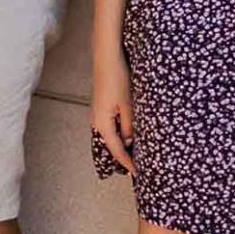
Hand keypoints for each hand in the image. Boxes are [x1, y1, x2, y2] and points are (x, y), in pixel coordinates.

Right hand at [91, 53, 133, 171]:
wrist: (106, 60)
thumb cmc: (117, 80)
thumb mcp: (128, 106)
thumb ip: (129, 127)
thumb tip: (130, 142)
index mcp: (102, 124)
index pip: (116, 150)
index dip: (128, 163)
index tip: (138, 173)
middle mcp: (97, 122)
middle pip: (111, 146)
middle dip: (123, 158)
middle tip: (137, 169)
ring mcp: (98, 115)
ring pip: (110, 138)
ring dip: (121, 147)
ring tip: (134, 157)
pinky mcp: (102, 109)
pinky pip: (110, 129)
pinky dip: (119, 136)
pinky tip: (128, 137)